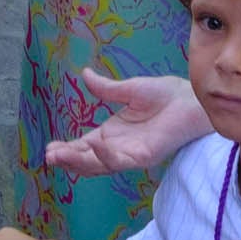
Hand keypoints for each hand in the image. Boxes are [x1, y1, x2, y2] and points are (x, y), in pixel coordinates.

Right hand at [41, 69, 206, 175]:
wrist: (191, 99)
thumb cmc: (166, 94)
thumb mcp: (129, 89)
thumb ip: (106, 87)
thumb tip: (84, 74)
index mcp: (112, 133)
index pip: (84, 146)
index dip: (67, 148)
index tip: (49, 148)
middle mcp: (118, 147)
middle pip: (87, 159)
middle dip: (68, 159)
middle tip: (49, 156)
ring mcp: (131, 154)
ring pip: (99, 165)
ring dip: (79, 161)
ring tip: (60, 156)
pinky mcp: (145, 156)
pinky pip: (121, 161)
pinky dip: (106, 156)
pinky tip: (95, 146)